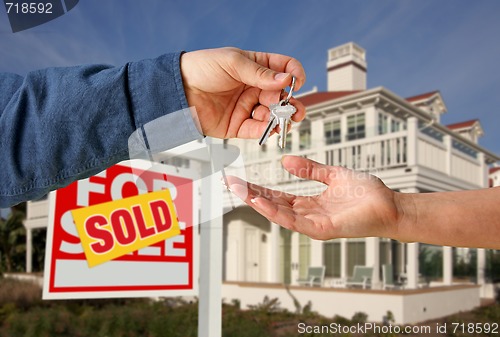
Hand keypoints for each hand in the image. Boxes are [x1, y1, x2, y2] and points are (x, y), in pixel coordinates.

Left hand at [180, 47, 305, 138]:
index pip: (283, 69)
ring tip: (281, 119)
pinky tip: (270, 128)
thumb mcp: (232, 62)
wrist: (177, 90)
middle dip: (290, 103)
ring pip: (272, 115)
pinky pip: (256, 130)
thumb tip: (284, 80)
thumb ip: (259, 73)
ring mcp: (247, 107)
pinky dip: (266, 130)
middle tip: (294, 109)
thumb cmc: (200, 68)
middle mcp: (253, 88)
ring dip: (280, 118)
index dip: (293, 74)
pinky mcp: (237, 125)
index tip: (296, 82)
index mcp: (255, 67)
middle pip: (281, 96)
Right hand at [226, 155, 401, 239]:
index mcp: (310, 203)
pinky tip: (262, 203)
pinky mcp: (323, 229)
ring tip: (241, 192)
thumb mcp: (332, 174)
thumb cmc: (367, 193)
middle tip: (231, 184)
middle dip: (251, 195)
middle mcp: (309, 215)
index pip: (277, 196)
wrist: (390, 204)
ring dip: (259, 203)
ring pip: (280, 214)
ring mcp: (314, 223)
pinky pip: (295, 222)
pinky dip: (277, 213)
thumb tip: (285, 161)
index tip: (241, 179)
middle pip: (274, 205)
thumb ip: (310, 169)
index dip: (258, 188)